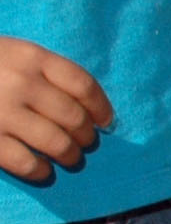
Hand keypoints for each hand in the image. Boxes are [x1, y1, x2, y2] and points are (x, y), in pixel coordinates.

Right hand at [0, 39, 110, 182]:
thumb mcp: (10, 52)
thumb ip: (42, 71)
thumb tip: (86, 106)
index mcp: (30, 56)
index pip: (83, 84)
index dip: (101, 107)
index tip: (106, 121)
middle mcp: (21, 82)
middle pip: (74, 117)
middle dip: (86, 135)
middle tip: (84, 142)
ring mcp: (3, 111)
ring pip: (56, 142)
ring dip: (69, 155)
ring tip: (68, 158)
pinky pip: (26, 162)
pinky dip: (40, 171)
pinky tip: (42, 170)